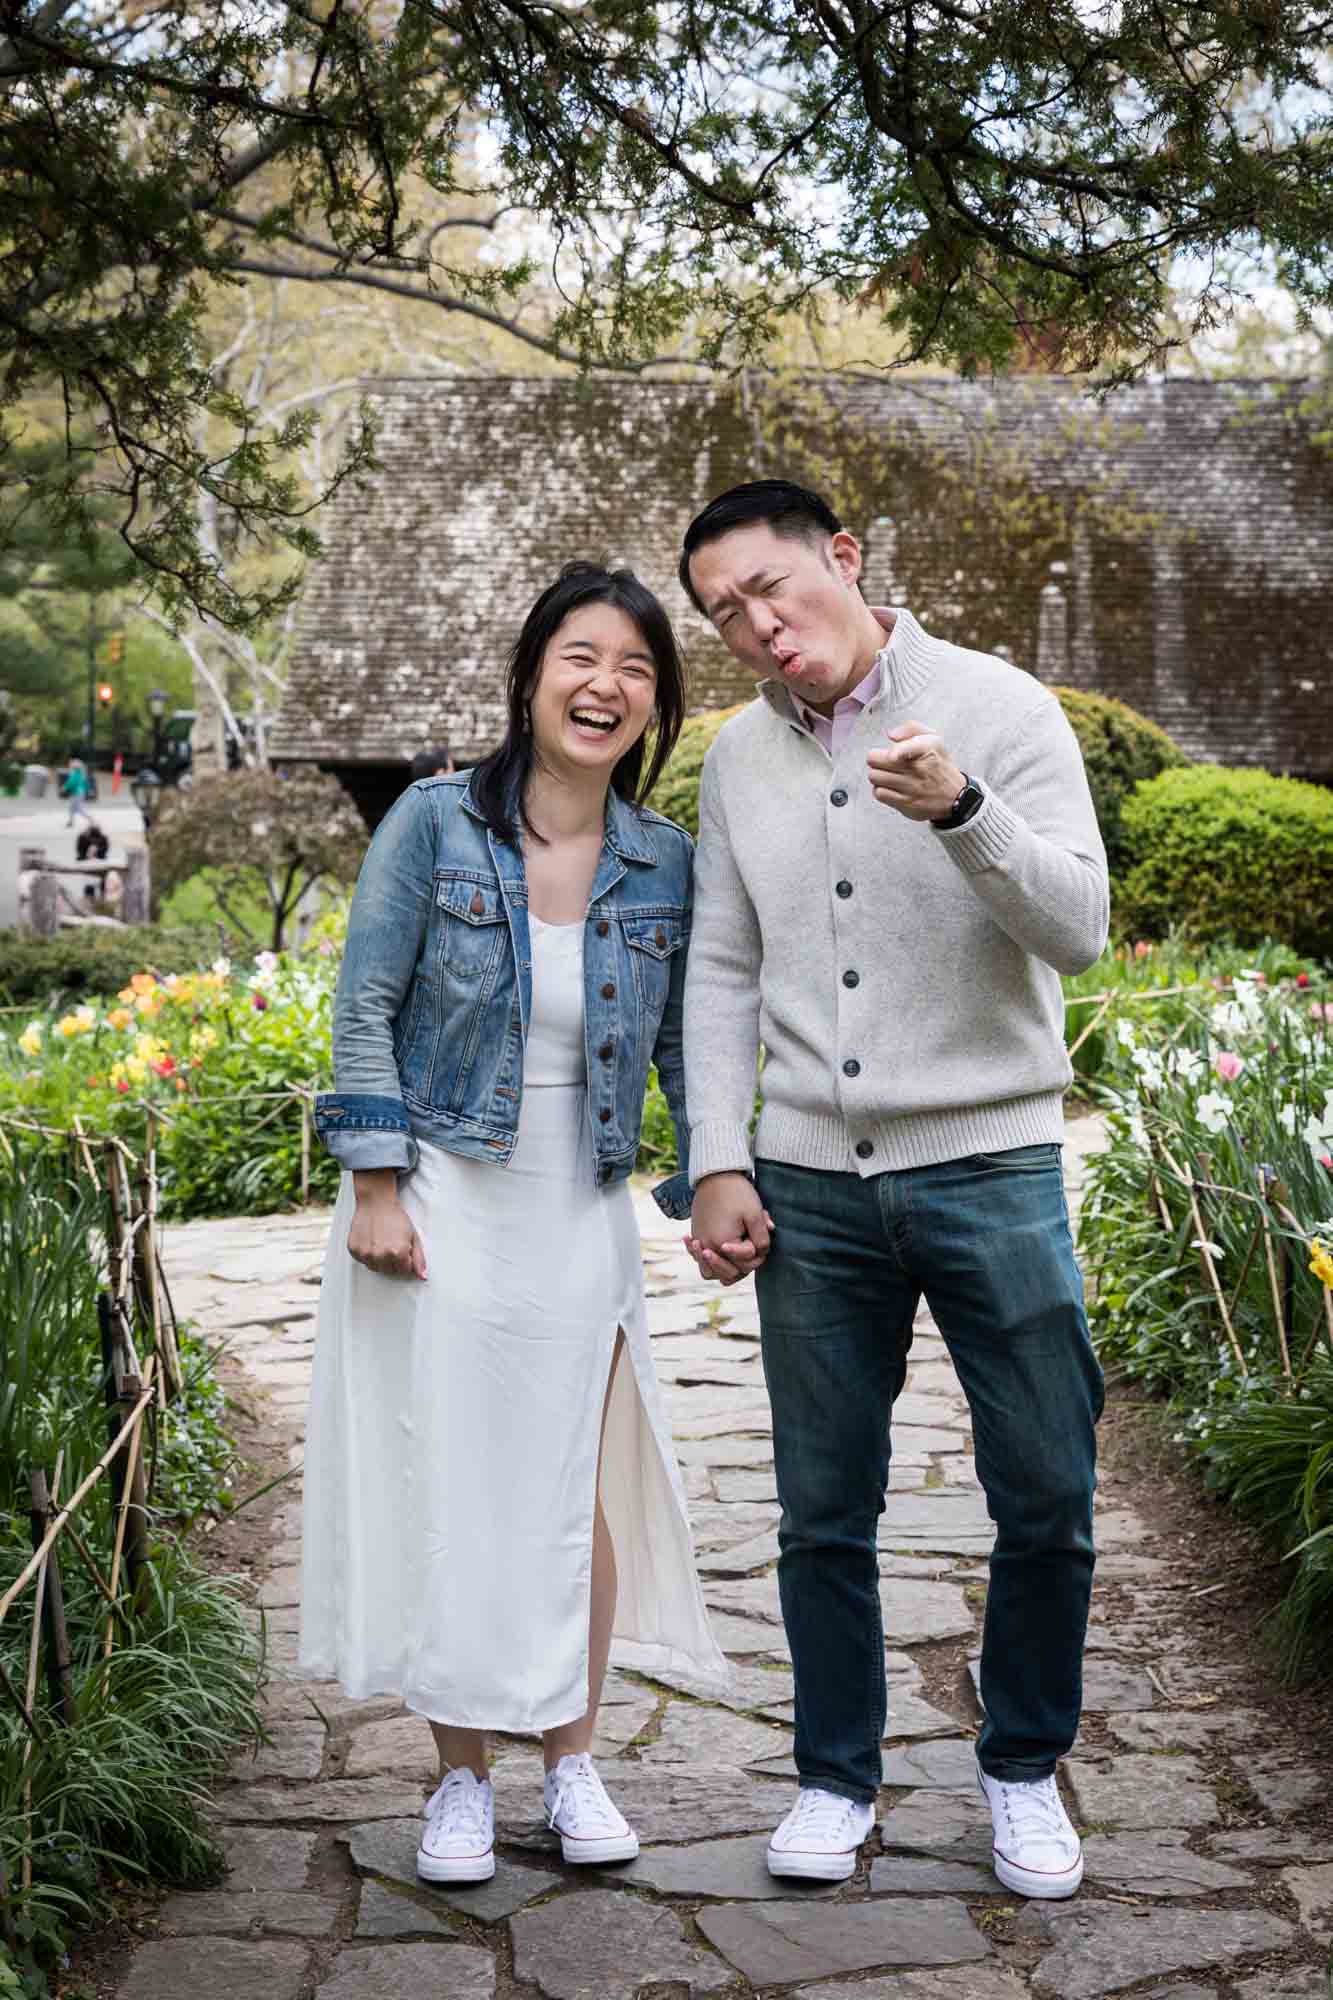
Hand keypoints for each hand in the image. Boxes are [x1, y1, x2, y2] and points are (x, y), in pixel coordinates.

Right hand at [347, 1179, 426, 1279]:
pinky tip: (371, 1241)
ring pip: (375, 1268)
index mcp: (398, 1253)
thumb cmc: (396, 1218)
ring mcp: (365, 1253)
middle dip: (394, 1261)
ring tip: (382, 1242)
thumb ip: (419, 1259)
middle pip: (390, 1271)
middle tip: (392, 1243)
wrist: (376, 1203)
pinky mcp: (354, 1250)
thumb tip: (422, 1278)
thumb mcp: (413, 1236)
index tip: (403, 1246)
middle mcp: (380, 1255)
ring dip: (380, 1260)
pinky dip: (367, 1255)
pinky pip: (363, 1261)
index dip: (406, 1259)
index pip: (404, 1270)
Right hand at [685, 1172, 774, 1286]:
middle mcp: (707, 1246)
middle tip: (751, 1248)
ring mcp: (700, 1242)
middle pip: (728, 1274)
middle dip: (743, 1265)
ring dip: (722, 1268)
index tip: (759, 1233)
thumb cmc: (737, 1193)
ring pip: (710, 1272)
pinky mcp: (696, 1235)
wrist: (716, 1174)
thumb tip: (761, 1252)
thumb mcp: (755, 1214)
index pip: (745, 1264)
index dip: (757, 1253)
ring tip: (731, 1258)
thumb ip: (761, 1238)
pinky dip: (704, 1259)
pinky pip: (698, 1258)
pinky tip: (709, 1252)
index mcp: (722, 1243)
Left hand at [866, 720, 965, 822]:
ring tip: (888, 774)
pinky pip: (879, 793)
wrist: (955, 796)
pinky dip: (881, 790)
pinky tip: (890, 787)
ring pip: (874, 776)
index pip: (904, 748)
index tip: (893, 755)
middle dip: (877, 758)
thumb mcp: (934, 739)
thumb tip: (891, 735)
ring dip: (877, 774)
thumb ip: (911, 728)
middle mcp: (919, 768)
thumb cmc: (939, 765)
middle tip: (885, 761)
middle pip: (875, 759)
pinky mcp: (905, 803)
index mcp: (927, 749)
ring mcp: (911, 787)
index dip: (895, 751)